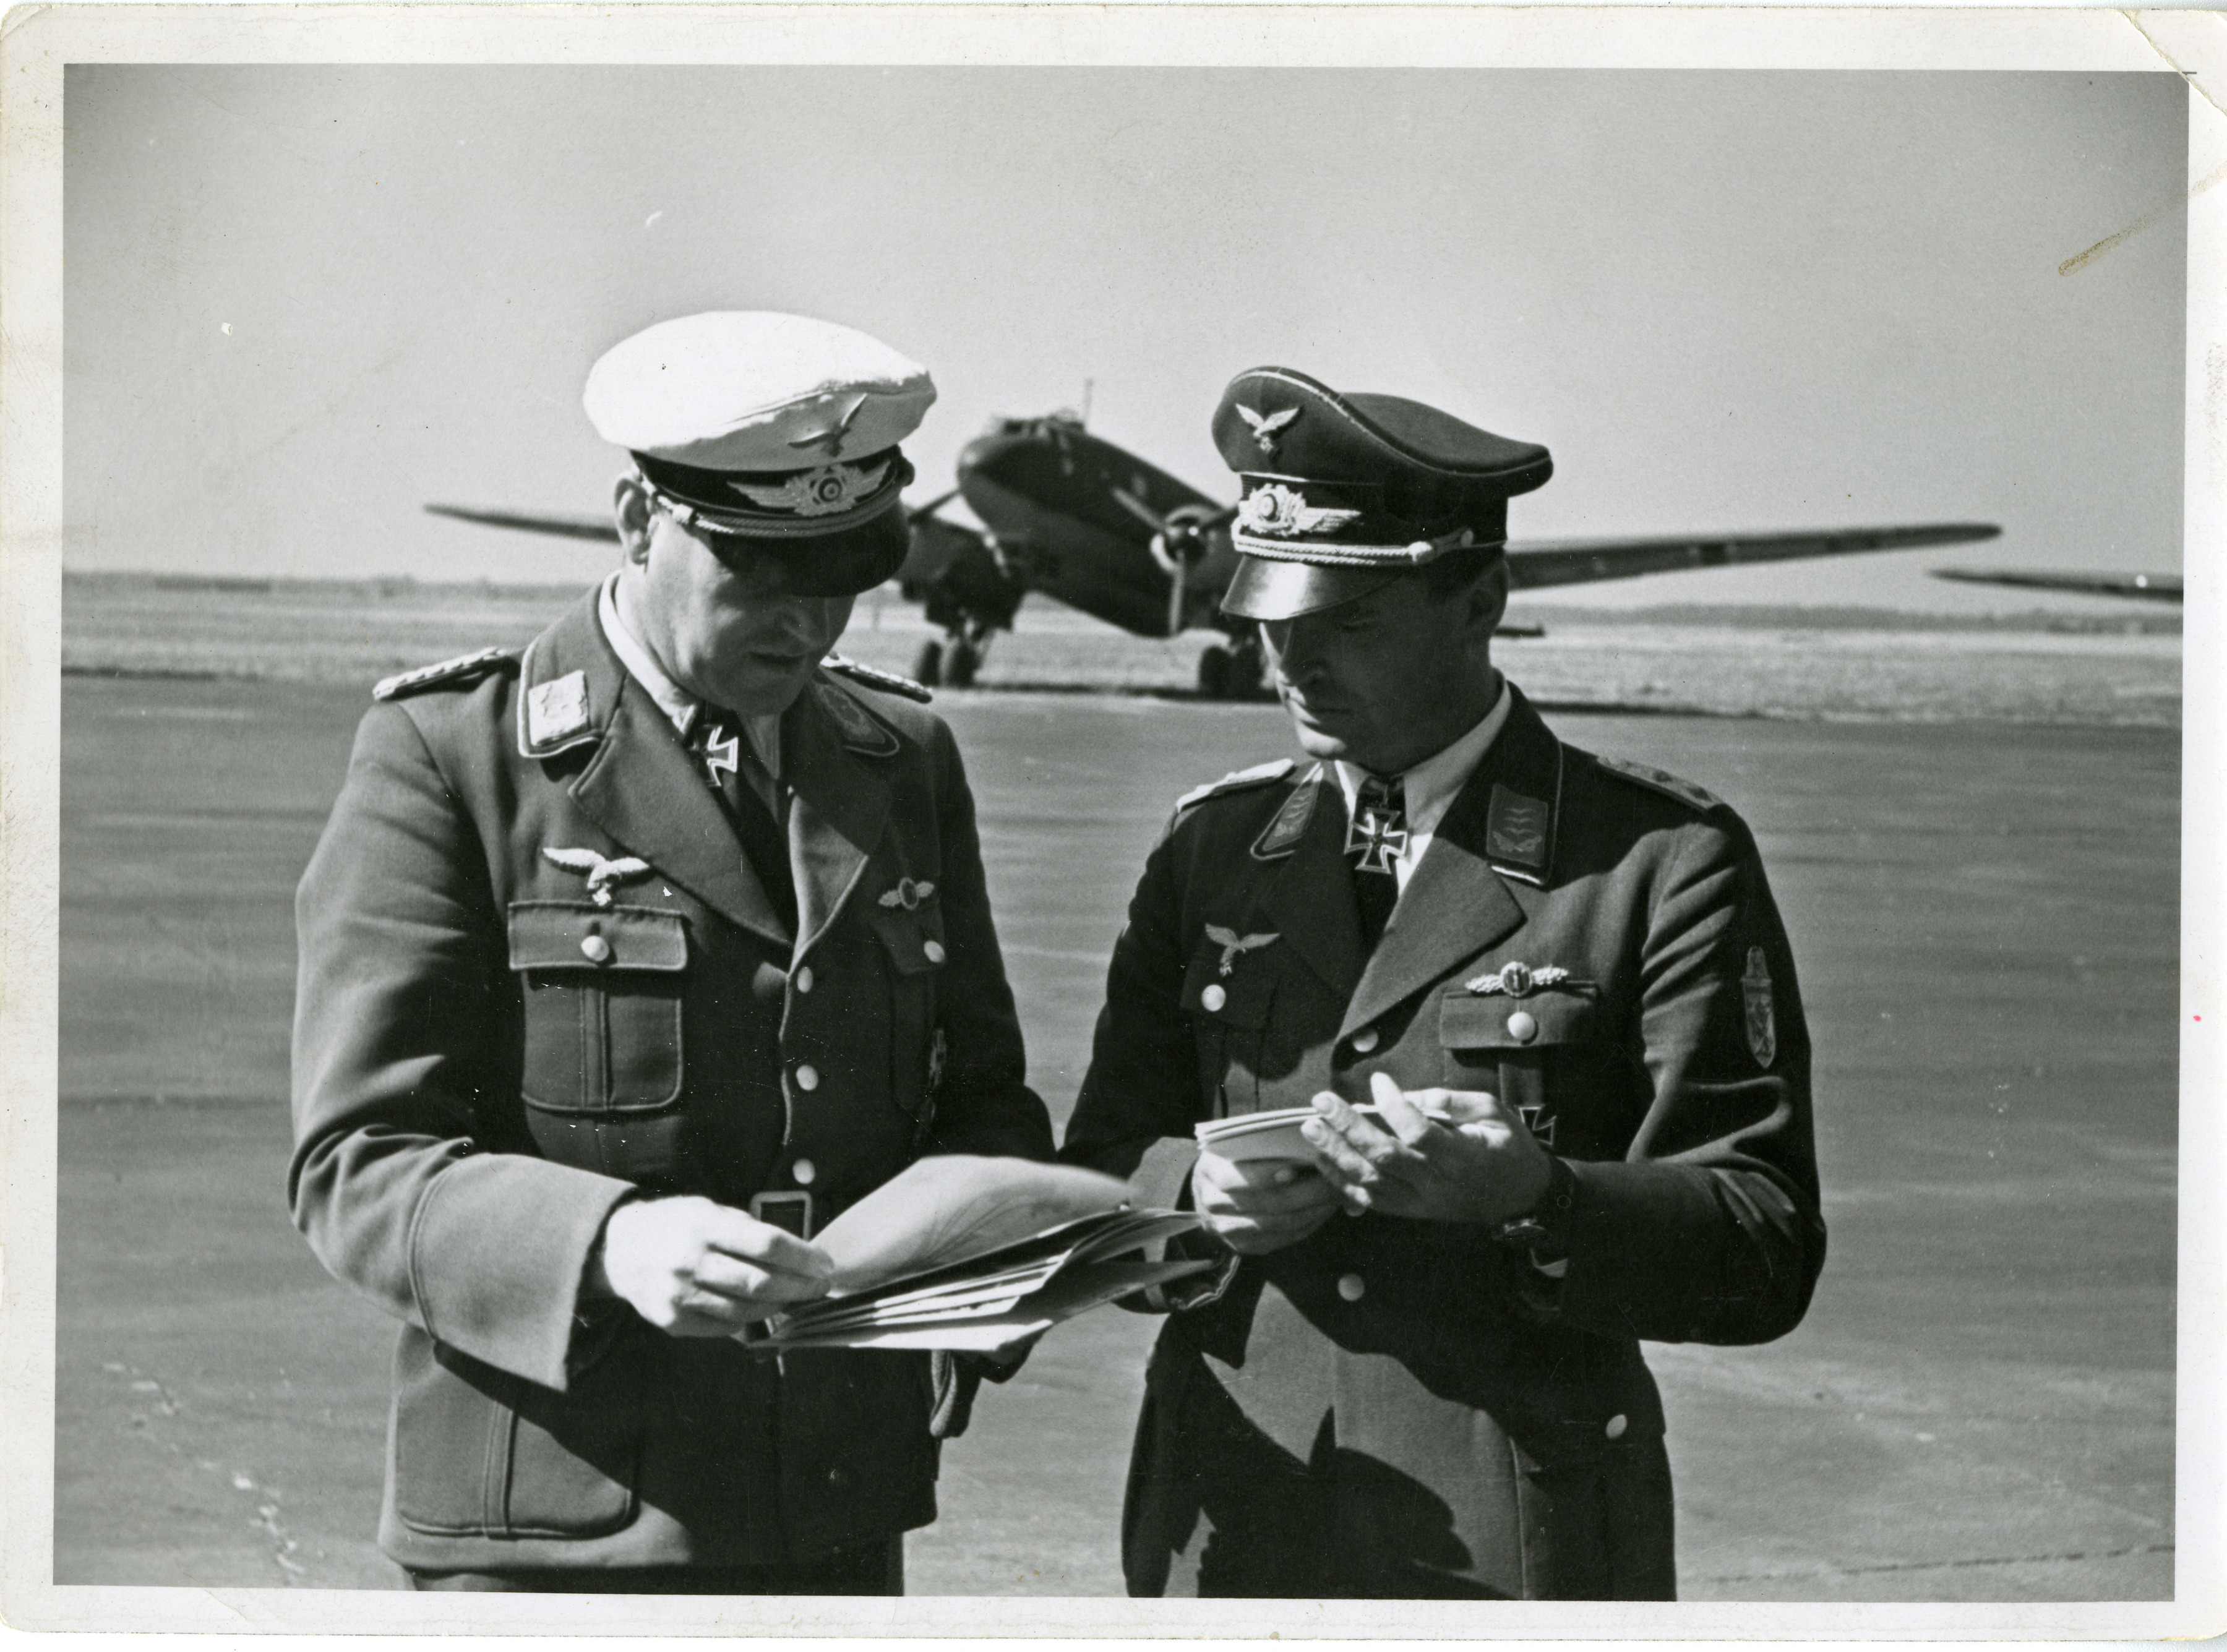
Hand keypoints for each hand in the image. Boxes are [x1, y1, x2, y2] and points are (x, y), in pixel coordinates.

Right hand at [586, 1195, 834, 1336]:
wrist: (617, 1250)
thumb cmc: (674, 1225)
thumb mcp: (707, 1210)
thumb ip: (746, 1229)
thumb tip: (795, 1253)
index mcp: (703, 1226)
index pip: (767, 1244)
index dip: (803, 1257)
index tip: (825, 1264)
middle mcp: (690, 1261)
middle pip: (761, 1281)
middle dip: (800, 1286)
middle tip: (821, 1287)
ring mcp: (680, 1295)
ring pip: (747, 1309)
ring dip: (779, 1305)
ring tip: (795, 1298)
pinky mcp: (674, 1321)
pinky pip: (725, 1326)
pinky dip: (749, 1319)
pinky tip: (760, 1309)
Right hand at [1190, 1147, 1341, 1255]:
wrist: (1206, 1197)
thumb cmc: (1229, 1161)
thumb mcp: (1233, 1145)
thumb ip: (1261, 1144)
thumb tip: (1308, 1139)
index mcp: (1210, 1173)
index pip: (1242, 1177)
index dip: (1272, 1174)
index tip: (1302, 1164)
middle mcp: (1216, 1206)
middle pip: (1270, 1203)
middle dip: (1310, 1190)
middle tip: (1337, 1177)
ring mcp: (1231, 1231)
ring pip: (1283, 1224)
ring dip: (1317, 1208)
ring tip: (1339, 1192)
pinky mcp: (1248, 1247)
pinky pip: (1287, 1237)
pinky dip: (1312, 1222)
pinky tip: (1326, 1208)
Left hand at [1302, 1071, 1551, 1224]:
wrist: (1520, 1197)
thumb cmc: (1507, 1146)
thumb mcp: (1493, 1111)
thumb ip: (1451, 1101)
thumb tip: (1408, 1094)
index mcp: (1464, 1156)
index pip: (1419, 1132)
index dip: (1394, 1106)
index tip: (1378, 1080)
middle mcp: (1439, 1184)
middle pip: (1385, 1156)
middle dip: (1348, 1127)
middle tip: (1321, 1101)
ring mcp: (1423, 1202)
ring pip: (1371, 1181)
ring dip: (1337, 1154)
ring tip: (1313, 1128)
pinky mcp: (1412, 1211)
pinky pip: (1371, 1201)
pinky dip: (1343, 1182)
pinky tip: (1324, 1161)